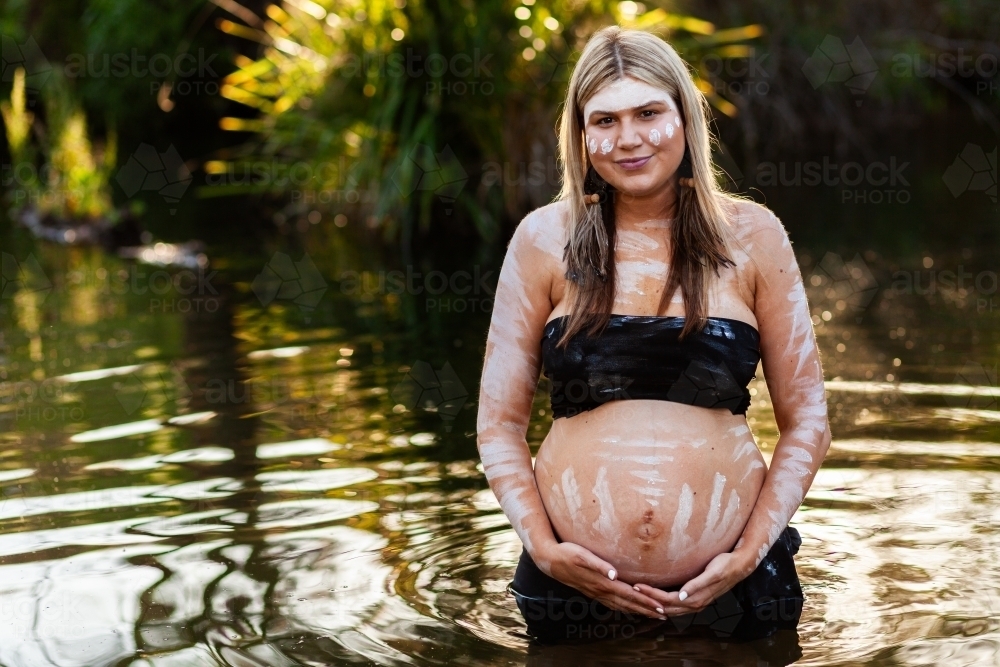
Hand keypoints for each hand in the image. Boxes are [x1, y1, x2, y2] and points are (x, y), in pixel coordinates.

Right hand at [537, 542, 665, 619]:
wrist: (550, 560)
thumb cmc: (567, 553)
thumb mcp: (582, 555)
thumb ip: (599, 565)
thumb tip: (614, 573)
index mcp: (602, 582)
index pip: (628, 594)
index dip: (644, 601)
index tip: (659, 607)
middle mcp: (600, 590)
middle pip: (627, 603)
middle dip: (646, 609)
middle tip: (663, 615)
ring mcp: (596, 592)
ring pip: (620, 605)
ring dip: (637, 611)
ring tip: (651, 615)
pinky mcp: (592, 591)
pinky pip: (612, 603)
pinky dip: (624, 608)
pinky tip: (628, 608)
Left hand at [632, 551, 751, 616]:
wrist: (740, 566)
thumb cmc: (725, 565)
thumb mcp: (712, 573)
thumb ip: (697, 585)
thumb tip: (681, 596)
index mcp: (697, 598)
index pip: (668, 600)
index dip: (652, 594)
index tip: (638, 586)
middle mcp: (695, 603)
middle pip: (666, 606)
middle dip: (649, 600)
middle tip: (632, 590)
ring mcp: (695, 602)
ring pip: (670, 608)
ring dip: (655, 604)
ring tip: (639, 597)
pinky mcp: (696, 597)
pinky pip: (676, 605)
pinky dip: (664, 604)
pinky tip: (656, 600)